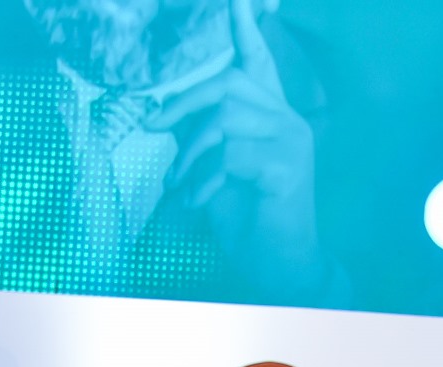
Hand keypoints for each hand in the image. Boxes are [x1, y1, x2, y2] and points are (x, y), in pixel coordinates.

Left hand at [143, 0, 323, 295]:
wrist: (278, 265)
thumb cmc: (246, 217)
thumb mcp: (214, 169)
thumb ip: (199, 136)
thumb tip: (161, 115)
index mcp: (269, 114)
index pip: (257, 59)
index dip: (245, 25)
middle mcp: (286, 119)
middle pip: (229, 83)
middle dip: (182, 103)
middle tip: (151, 126)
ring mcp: (291, 141)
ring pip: (225, 119)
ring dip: (189, 153)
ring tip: (179, 184)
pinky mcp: (288, 167)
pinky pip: (231, 155)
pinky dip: (204, 180)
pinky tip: (199, 202)